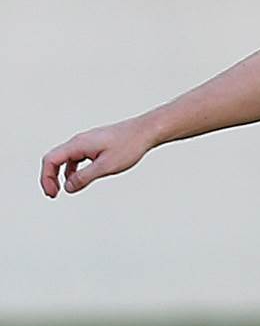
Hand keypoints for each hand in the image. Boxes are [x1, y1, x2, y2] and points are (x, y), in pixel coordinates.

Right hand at [41, 118, 156, 197]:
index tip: (52, 193)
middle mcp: (79, 141)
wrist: (146, 131)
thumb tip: (69, 187)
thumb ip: (85, 177)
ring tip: (66, 189)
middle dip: (51, 177)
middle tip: (54, 194)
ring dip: (62, 174)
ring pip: (66, 159)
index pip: (51, 160)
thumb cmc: (129, 145)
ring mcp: (86, 142)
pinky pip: (77, 158)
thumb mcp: (106, 166)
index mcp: (78, 144)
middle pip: (55, 159)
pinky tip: (80, 178)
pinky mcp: (95, 144)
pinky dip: (74, 169)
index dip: (46, 178)